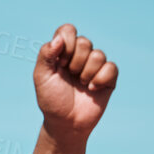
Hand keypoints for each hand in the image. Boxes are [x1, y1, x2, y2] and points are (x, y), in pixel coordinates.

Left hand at [34, 24, 117, 141]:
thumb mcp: (41, 77)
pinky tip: (92, 89)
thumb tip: (58, 39)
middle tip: (70, 76)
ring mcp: (95, 66)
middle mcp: (79, 55)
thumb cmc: (51, 100)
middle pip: (84, 42)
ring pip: (98, 54)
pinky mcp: (108, 77)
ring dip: (87, 73)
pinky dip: (100, 79)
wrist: (65, 123)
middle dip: (75, 62)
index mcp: (62, 51)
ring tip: (81, 84)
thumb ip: (46, 54)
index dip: (66, 42)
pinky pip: (111, 67)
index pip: (68, 30)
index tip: (59, 62)